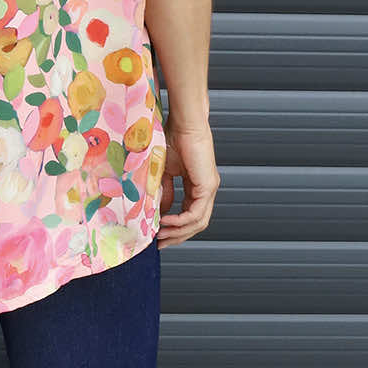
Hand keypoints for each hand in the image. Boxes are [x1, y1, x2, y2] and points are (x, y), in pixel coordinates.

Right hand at [157, 120, 219, 247]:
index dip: (175, 229)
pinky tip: (165, 221)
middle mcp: (206, 190)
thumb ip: (164, 193)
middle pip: (196, 224)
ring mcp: (209, 189)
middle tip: (160, 244)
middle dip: (177, 237)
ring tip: (160, 234)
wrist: (183, 123)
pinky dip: (179, 221)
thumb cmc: (172, 139)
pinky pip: (195, 213)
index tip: (157, 235)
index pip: (190, 215)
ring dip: (178, 232)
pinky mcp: (207, 186)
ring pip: (198, 222)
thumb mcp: (163, 173)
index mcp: (197, 187)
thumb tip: (160, 212)